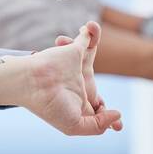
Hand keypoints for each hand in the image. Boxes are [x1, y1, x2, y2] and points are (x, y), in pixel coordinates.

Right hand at [0, 20, 122, 135]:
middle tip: (117, 119)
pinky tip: (90, 27)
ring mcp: (76, 67)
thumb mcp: (75, 126)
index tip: (118, 126)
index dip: (108, 116)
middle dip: (100, 101)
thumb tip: (117, 115)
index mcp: (77, 104)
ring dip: (94, 62)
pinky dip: (93, 31)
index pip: (96, 109)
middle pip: (93, 87)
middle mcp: (77, 85)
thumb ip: (98, 125)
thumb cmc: (50, 106)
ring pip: (91, 58)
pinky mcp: (74, 50)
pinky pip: (89, 38)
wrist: (33, 83)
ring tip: (96, 67)